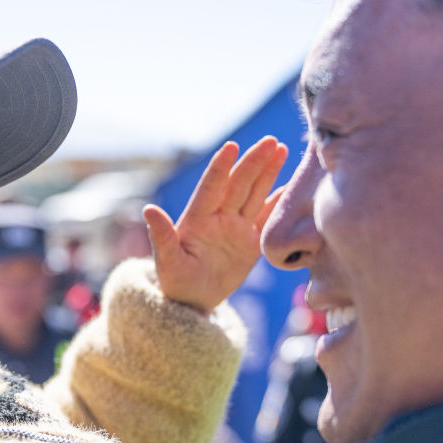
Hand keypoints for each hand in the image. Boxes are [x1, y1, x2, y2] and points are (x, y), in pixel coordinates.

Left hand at [143, 137, 286, 312]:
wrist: (193, 300)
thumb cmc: (176, 282)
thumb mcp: (167, 263)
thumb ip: (161, 237)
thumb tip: (148, 209)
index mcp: (197, 218)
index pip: (211, 187)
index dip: (221, 167)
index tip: (231, 146)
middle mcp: (218, 217)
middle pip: (239, 184)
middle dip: (254, 162)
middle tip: (271, 141)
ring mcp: (235, 226)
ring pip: (254, 194)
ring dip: (268, 172)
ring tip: (283, 149)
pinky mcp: (251, 240)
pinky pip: (267, 217)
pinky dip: (280, 202)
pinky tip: (293, 186)